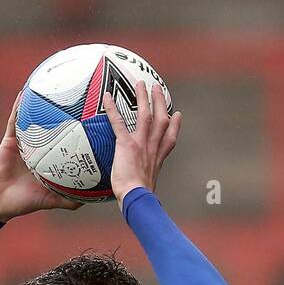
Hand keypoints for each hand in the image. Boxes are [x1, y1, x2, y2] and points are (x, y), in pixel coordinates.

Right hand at [0, 93, 85, 221]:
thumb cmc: (22, 203)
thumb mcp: (50, 200)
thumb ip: (68, 200)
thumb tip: (92, 199)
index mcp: (49, 161)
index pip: (66, 144)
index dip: (78, 134)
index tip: (93, 122)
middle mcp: (39, 149)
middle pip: (54, 128)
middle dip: (65, 114)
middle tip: (79, 98)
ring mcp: (24, 143)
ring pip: (35, 121)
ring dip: (41, 105)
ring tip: (54, 87)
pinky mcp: (10, 140)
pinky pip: (14, 120)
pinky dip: (18, 107)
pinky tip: (25, 93)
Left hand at [103, 80, 181, 207]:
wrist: (137, 198)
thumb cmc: (139, 200)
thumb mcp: (145, 192)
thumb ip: (142, 187)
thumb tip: (137, 198)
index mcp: (157, 159)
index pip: (169, 139)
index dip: (175, 126)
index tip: (177, 116)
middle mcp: (152, 148)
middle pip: (161, 120)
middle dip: (160, 103)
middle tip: (158, 89)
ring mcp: (141, 144)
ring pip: (145, 115)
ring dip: (144, 98)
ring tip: (141, 84)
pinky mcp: (127, 144)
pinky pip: (118, 122)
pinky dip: (112, 109)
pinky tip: (106, 97)